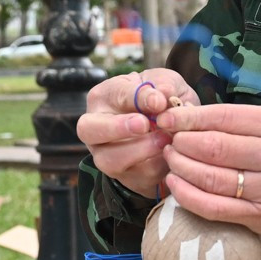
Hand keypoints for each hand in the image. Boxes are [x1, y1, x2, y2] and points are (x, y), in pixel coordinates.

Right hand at [76, 69, 201, 197]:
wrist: (170, 130)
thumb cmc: (159, 101)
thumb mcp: (164, 82)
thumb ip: (164, 83)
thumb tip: (163, 93)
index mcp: (104, 97)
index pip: (113, 95)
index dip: (137, 98)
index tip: (160, 101)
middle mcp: (96, 128)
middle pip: (89, 130)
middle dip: (117, 127)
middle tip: (144, 124)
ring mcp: (106, 156)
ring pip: (110, 160)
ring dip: (140, 151)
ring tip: (165, 140)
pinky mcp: (126, 177)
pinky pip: (138, 176)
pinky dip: (158, 166)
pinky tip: (171, 154)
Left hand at [157, 102, 260, 242]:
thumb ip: (251, 118)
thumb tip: (201, 117)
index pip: (226, 118)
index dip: (190, 118)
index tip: (169, 118)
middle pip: (214, 148)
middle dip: (182, 142)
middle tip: (168, 138)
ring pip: (212, 179)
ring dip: (181, 167)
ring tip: (170, 158)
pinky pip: (216, 209)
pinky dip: (189, 197)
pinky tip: (176, 185)